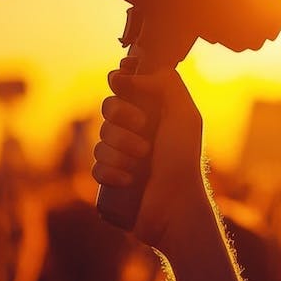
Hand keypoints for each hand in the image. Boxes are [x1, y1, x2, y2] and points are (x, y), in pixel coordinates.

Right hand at [91, 57, 207, 248]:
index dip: (119, 80)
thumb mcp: (184, 114)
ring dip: (120, 150)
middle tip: (143, 130)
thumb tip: (127, 75)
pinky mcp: (110, 178)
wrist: (176, 206)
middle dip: (121, 118)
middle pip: (107, 107)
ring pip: (100, 138)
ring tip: (141, 163)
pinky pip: (95, 166)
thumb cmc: (184, 159)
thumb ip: (165, 83)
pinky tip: (129, 180)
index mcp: (152, 112)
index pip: (125, 85)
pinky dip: (111, 171)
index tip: (120, 80)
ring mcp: (121, 154)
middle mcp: (135, 130)